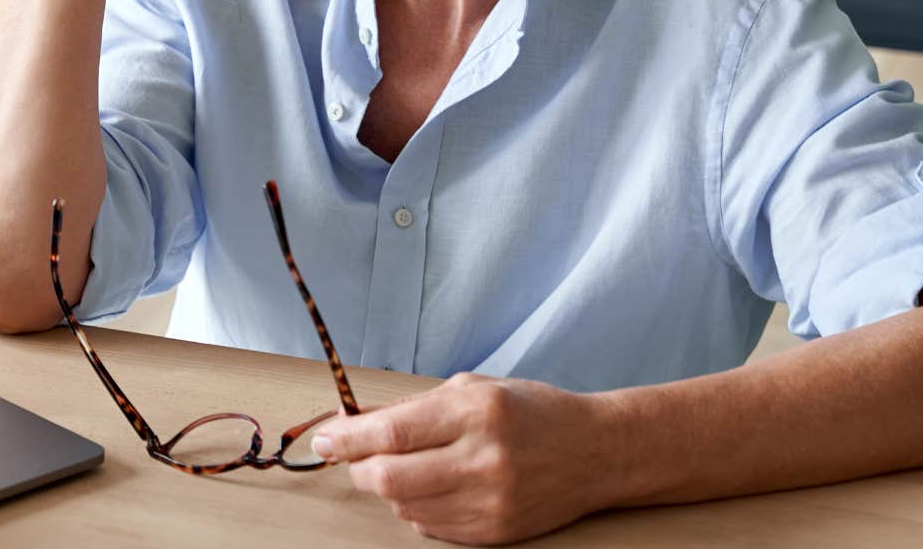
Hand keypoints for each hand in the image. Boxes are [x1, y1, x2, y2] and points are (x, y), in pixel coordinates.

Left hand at [311, 372, 622, 544]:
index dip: (347, 438)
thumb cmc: (532, 412)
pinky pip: (430, 527)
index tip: (325, 438)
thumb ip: (412, 408)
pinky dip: (417, 508)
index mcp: (476, 413)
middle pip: (390, 478)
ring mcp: (492, 501)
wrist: (597, 452)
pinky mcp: (497, 532)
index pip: (392, 432)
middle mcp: (484, 459)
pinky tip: (433, 488)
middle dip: (360, 469)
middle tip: (357, 458)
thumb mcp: (473, 389)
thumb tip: (354, 422)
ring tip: (406, 467)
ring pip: (405, 505)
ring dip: (389, 488)